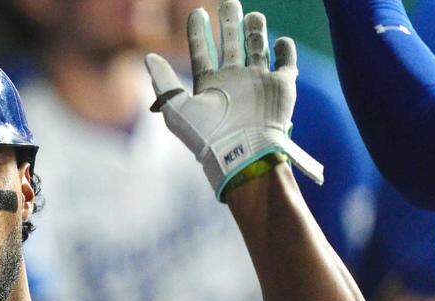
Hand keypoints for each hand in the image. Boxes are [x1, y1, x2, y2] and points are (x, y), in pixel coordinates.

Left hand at [145, 0, 323, 199]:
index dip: (199, 33)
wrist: (242, 151)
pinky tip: (280, 41)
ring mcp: (258, 82)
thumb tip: (147, 56)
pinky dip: (286, 50)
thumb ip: (163, 82)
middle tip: (229, 2)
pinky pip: (287, 63)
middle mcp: (234, 81)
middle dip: (230, 23)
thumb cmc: (207, 135)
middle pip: (232, 44)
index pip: (202, 52)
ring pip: (258, 48)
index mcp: (209, 85)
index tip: (197, 12)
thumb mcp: (177, 108)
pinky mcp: (282, 86)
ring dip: (256, 31)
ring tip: (253, 16)